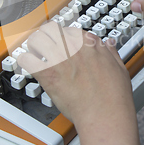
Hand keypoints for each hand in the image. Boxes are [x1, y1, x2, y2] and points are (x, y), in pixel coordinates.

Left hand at [17, 22, 143, 144]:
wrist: (105, 113)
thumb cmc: (113, 96)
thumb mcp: (119, 68)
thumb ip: (110, 53)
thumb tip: (108, 45)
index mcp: (90, 44)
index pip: (71, 30)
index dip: (65, 37)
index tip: (63, 43)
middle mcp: (72, 47)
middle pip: (51, 30)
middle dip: (46, 36)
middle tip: (44, 44)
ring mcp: (59, 58)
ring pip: (37, 40)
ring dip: (34, 45)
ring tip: (34, 51)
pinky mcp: (47, 73)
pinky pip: (27, 60)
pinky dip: (24, 61)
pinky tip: (26, 65)